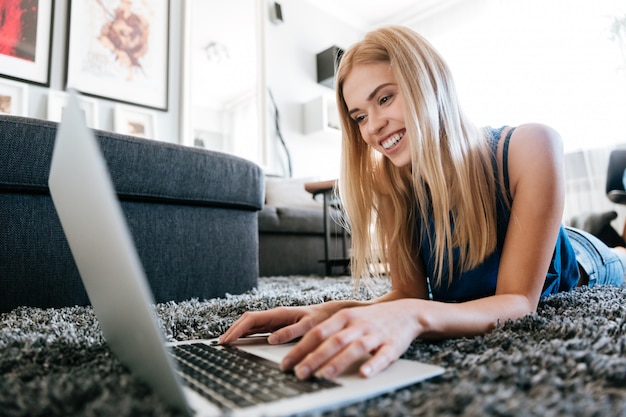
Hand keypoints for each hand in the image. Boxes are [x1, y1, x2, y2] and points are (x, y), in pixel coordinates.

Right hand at [218, 302, 339, 345]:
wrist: (332, 314)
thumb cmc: (321, 320)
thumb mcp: (308, 326)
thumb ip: (290, 332)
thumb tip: (271, 339)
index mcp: (279, 313)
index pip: (251, 319)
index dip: (237, 329)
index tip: (227, 340)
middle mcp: (275, 314)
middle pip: (247, 320)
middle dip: (233, 330)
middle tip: (221, 343)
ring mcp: (275, 319)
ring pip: (251, 323)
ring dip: (237, 331)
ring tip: (226, 342)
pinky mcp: (278, 324)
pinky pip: (258, 327)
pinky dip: (246, 333)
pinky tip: (240, 340)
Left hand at [284, 300, 419, 379]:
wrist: (406, 312)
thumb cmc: (371, 319)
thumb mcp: (348, 318)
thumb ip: (328, 332)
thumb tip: (302, 349)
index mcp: (343, 317)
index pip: (317, 333)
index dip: (300, 348)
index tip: (287, 362)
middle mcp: (357, 324)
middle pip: (332, 341)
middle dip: (314, 358)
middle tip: (299, 373)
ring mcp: (375, 334)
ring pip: (354, 348)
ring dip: (339, 362)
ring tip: (325, 375)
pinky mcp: (392, 345)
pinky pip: (382, 356)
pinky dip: (373, 365)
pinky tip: (364, 373)